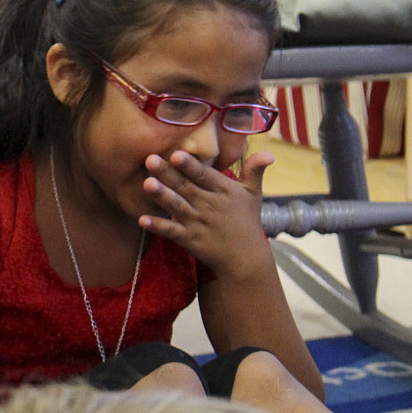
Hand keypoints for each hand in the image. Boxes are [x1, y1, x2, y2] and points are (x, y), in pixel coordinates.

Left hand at [138, 149, 274, 280]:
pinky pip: (171, 231)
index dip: (191, 165)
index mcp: (223, 191)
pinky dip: (157, 225)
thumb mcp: (253, 195)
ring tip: (146, 184)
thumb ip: (255, 171)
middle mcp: (209, 205)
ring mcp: (198, 223)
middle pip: (185, 187)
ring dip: (161, 196)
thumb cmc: (246, 222)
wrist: (245, 260)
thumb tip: (269, 152)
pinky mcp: (189, 239)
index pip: (204, 175)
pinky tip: (142, 219)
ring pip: (177, 206)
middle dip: (168, 173)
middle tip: (149, 159)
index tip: (176, 153)